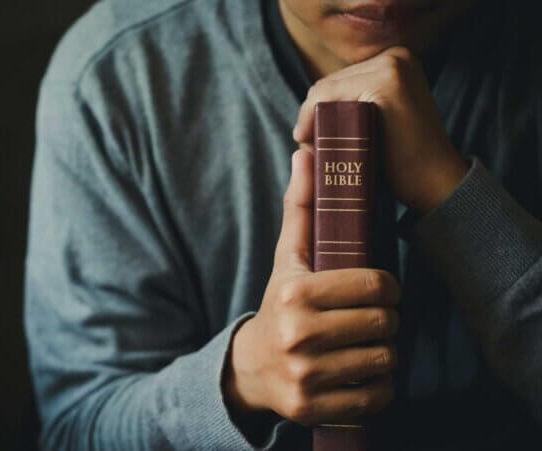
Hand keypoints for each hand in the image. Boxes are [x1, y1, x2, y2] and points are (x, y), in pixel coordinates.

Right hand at [224, 149, 400, 425]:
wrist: (253, 366)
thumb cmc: (280, 303)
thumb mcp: (288, 258)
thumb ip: (301, 206)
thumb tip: (305, 153)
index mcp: (295, 293)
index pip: (375, 286)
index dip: (388, 287)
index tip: (382, 289)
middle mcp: (298, 336)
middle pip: (385, 324)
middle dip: (388, 319)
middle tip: (377, 317)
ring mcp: (305, 376)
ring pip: (385, 361)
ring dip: (386, 352)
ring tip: (369, 342)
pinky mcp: (313, 408)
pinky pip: (376, 396)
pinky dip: (380, 386)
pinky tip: (363, 372)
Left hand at [292, 46, 468, 214]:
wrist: (436, 185)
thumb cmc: (400, 162)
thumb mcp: (374, 123)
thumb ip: (349, 108)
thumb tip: (304, 117)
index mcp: (395, 60)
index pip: (336, 81)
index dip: (317, 113)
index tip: (311, 142)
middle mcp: (395, 56)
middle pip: (327, 84)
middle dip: (312, 117)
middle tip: (310, 150)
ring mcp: (392, 66)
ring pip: (323, 91)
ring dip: (311, 122)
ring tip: (315, 151)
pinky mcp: (385, 83)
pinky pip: (326, 97)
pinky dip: (314, 122)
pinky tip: (316, 146)